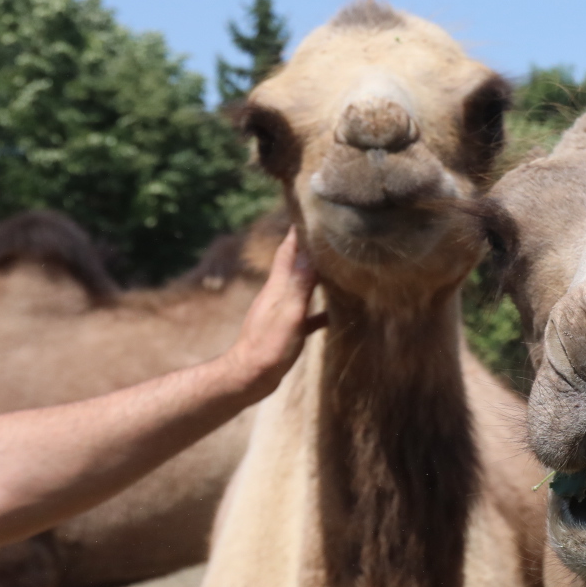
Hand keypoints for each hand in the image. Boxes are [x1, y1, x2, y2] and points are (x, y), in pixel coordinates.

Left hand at [223, 229, 326, 399]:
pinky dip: (321, 307)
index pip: (288, 249)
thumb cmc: (268, 347)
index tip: (310, 209)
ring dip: (316, 273)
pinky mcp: (286, 329)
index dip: (298, 229)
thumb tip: (309, 252)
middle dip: (309, 245)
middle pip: (294, 262)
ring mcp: (281, 311)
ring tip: (336, 264)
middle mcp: (278, 293)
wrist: (248, 377)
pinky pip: (308, 312)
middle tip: (328, 230)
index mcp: (278, 286)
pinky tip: (335, 312)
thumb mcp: (288, 314)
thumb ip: (298, 284)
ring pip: (302, 285)